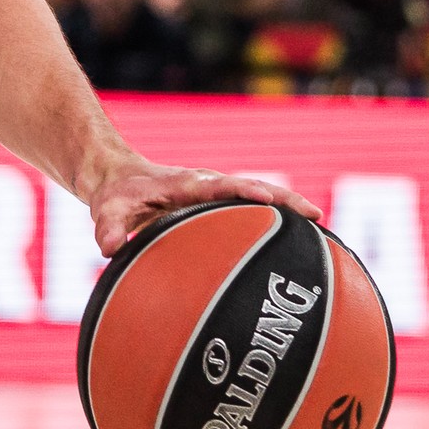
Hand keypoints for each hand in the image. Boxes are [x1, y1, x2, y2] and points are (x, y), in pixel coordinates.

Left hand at [83, 158, 320, 254]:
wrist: (118, 178)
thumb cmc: (115, 196)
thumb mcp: (108, 211)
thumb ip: (108, 228)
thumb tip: (110, 249)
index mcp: (185, 184)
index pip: (219, 185)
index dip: (243, 190)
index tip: (266, 196)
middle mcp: (208, 185)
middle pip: (252, 187)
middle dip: (282, 198)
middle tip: (314, 215)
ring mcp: (217, 193)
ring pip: (259, 196)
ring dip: (288, 207)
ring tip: (321, 225)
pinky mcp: (221, 203)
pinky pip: (254, 208)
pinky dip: (278, 218)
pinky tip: (302, 238)